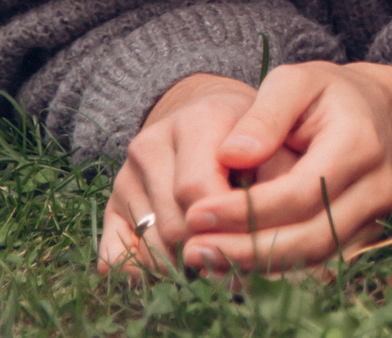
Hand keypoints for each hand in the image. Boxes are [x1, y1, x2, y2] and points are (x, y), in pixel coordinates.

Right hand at [99, 74, 276, 275]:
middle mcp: (152, 144)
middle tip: (239, 254)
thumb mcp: (275, 140)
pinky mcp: (110, 203)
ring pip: (152, 247)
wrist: (204, 118)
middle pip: (177, 225)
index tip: (255, 237)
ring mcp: (126, 174)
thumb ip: (281, 173)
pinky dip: (143, 273)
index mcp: (198, 120)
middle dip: (211, 247)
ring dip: (185, 264)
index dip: (229, 225)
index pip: (200, 191)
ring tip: (215, 254)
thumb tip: (278, 217)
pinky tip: (176, 265)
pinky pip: (112, 258)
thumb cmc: (251, 138)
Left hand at [179, 61, 391, 272]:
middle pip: (309, 236)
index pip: (300, 192)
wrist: (373, 110)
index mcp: (358, 143)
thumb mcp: (293, 81)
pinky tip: (230, 257)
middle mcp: (375, 186)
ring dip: (255, 264)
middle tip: (192, 249)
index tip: (196, 213)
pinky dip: (271, 263)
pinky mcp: (362, 233)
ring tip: (203, 257)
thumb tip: (231, 155)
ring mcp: (373, 215)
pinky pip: (314, 258)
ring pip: (312, 256)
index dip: (247, 210)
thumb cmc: (324, 93)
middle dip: (246, 248)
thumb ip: (264, 115)